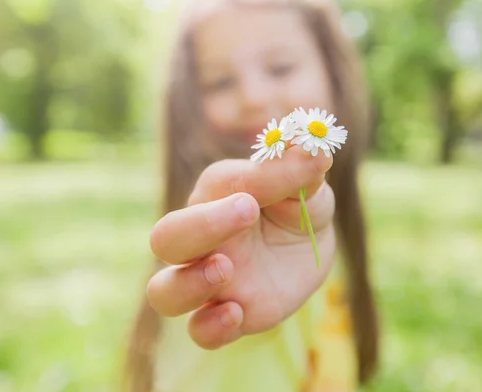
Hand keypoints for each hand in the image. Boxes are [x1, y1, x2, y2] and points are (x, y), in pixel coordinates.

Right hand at [147, 146, 335, 348]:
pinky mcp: (224, 315)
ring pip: (165, 290)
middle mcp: (203, 236)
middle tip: (246, 211)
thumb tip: (316, 150)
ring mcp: (209, 279)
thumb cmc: (299, 208)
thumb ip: (304, 172)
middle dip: (201, 225)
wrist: (311, 250)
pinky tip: (236, 314)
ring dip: (189, 282)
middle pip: (167, 235)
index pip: (220, 184)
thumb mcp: (310, 188)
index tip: (287, 177)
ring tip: (226, 269)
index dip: (251, 181)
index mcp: (219, 193)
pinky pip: (198, 331)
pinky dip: (210, 327)